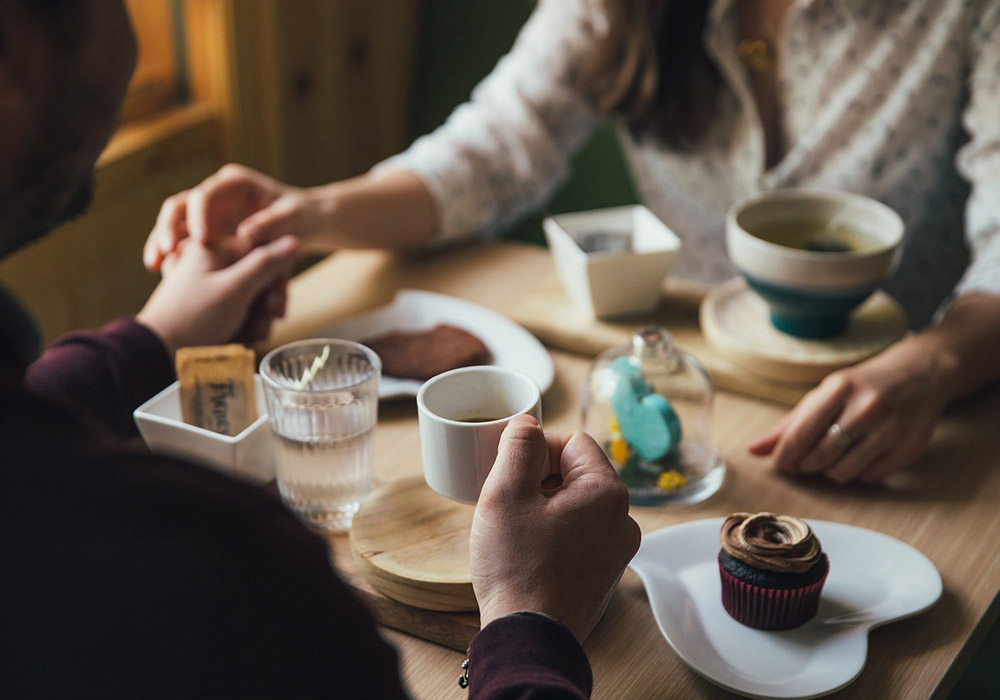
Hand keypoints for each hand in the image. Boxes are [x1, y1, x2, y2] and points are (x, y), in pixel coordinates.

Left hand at [137, 235, 298, 356]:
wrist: (157, 353)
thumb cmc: (193, 318)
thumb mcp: (234, 288)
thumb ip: (265, 264)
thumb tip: (293, 239)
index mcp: (213, 248)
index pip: (261, 251)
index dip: (274, 277)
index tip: (275, 302)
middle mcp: (212, 263)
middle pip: (258, 276)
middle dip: (265, 304)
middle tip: (267, 322)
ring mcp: (210, 286)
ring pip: (251, 296)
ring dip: (257, 318)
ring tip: (251, 335)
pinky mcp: (209, 306)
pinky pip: (238, 310)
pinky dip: (244, 325)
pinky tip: (242, 338)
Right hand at [143, 164, 322, 270]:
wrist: (306, 224)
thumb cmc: (302, 217)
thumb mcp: (293, 218)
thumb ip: (272, 223)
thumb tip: (246, 234)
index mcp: (235, 183)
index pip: (206, 193)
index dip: (199, 215)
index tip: (201, 239)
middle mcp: (216, 194)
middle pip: (180, 205)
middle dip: (168, 226)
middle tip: (166, 250)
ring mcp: (208, 212)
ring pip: (174, 223)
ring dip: (161, 241)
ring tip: (155, 264)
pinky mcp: (206, 231)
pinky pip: (181, 241)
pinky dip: (171, 254)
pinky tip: (161, 271)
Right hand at [471, 415, 640, 642]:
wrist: (529, 638)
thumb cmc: (518, 567)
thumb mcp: (506, 493)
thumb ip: (518, 446)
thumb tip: (527, 423)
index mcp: (607, 492)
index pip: (572, 442)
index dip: (536, 450)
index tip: (511, 473)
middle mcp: (623, 519)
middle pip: (576, 473)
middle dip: (539, 480)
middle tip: (509, 504)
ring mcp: (616, 549)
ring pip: (575, 504)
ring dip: (544, 507)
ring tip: (516, 531)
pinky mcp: (604, 572)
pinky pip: (579, 534)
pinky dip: (553, 534)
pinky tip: (528, 553)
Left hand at [748, 340, 953, 482]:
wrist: (921, 374)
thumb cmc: (862, 386)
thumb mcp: (825, 394)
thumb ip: (789, 424)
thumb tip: (753, 450)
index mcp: (841, 388)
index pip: (801, 433)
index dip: (784, 455)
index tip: (779, 463)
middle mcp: (868, 407)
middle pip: (820, 457)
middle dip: (806, 465)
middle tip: (805, 460)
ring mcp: (893, 428)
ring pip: (844, 472)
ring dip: (830, 472)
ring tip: (832, 457)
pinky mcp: (911, 448)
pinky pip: (870, 477)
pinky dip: (857, 474)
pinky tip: (859, 456)